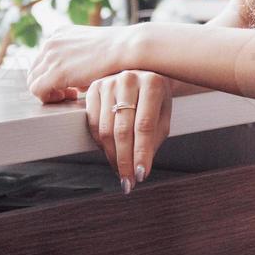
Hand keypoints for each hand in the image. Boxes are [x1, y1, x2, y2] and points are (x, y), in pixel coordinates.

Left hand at [26, 23, 141, 102]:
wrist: (127, 48)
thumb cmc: (119, 50)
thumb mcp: (93, 51)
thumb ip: (78, 63)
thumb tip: (74, 84)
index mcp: (60, 33)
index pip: (44, 59)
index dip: (54, 74)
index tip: (72, 84)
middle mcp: (51, 41)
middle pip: (35, 70)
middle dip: (49, 84)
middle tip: (69, 93)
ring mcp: (51, 56)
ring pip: (33, 81)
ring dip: (49, 92)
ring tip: (69, 96)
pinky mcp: (55, 73)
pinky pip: (37, 91)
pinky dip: (49, 98)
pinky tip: (69, 97)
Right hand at [84, 71, 171, 193]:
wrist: (143, 71)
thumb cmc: (155, 98)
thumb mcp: (163, 116)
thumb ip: (153, 140)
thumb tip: (139, 170)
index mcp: (153, 83)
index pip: (144, 126)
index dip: (141, 153)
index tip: (141, 176)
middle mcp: (129, 79)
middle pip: (123, 130)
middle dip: (125, 161)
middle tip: (128, 182)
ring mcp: (109, 81)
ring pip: (105, 129)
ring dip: (112, 156)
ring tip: (121, 171)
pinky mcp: (93, 87)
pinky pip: (92, 122)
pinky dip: (100, 142)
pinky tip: (110, 151)